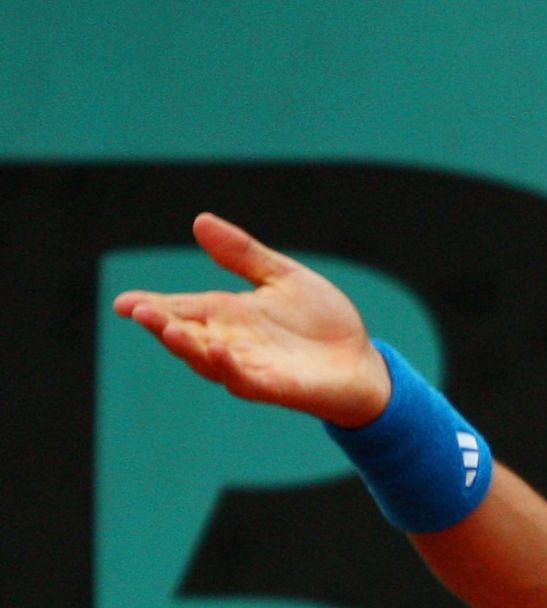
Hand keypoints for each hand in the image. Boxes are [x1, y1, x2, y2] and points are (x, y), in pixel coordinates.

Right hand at [111, 212, 390, 427]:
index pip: (180, 309)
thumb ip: (244, 255)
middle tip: (137, 311)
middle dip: (160, 325)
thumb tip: (200, 220)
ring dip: (186, 346)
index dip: (151, 307)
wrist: (362, 361)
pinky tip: (220, 351)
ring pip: (208, 360)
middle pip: (186, 335)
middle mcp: (232, 342)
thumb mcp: (283, 277)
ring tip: (166, 329)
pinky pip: (246, 380)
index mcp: (228, 315)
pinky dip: (231, 367)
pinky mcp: (276, 387)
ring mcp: (251, 367)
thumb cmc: (322, 322)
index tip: (123, 302)